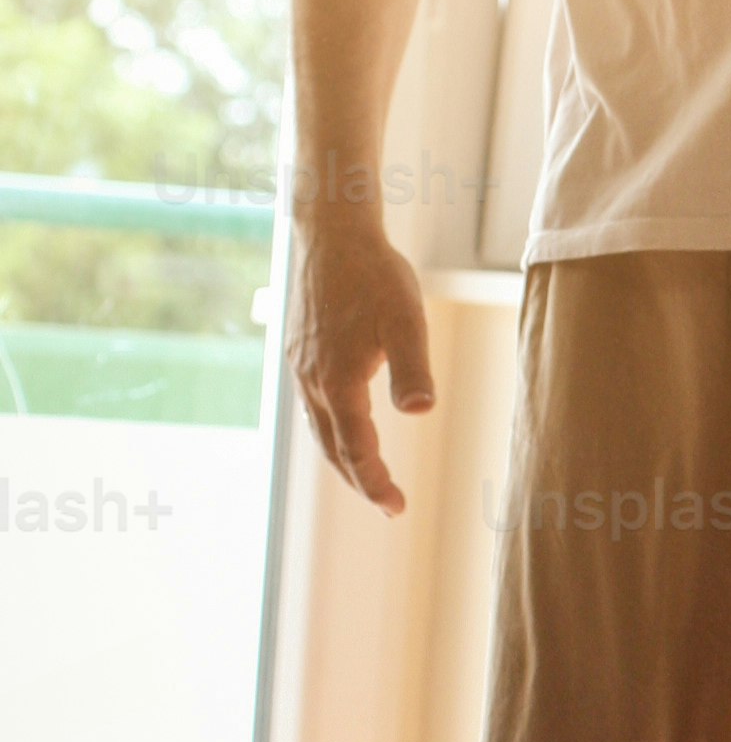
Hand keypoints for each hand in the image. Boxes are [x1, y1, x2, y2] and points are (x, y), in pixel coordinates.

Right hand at [287, 217, 435, 511]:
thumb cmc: (375, 275)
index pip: (357, 450)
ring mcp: (301, 367)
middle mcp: (313, 381)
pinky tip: (344, 425)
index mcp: (339, 381)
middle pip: (333, 448)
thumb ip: (412, 368)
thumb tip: (421, 413)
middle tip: (386, 503)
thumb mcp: (406, 319)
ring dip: (342, 457)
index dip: (376, 482)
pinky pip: (311, 405)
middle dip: (359, 480)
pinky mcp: (298, 352)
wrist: (331, 235)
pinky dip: (329, 428)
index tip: (395, 507)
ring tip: (366, 475)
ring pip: (319, 428)